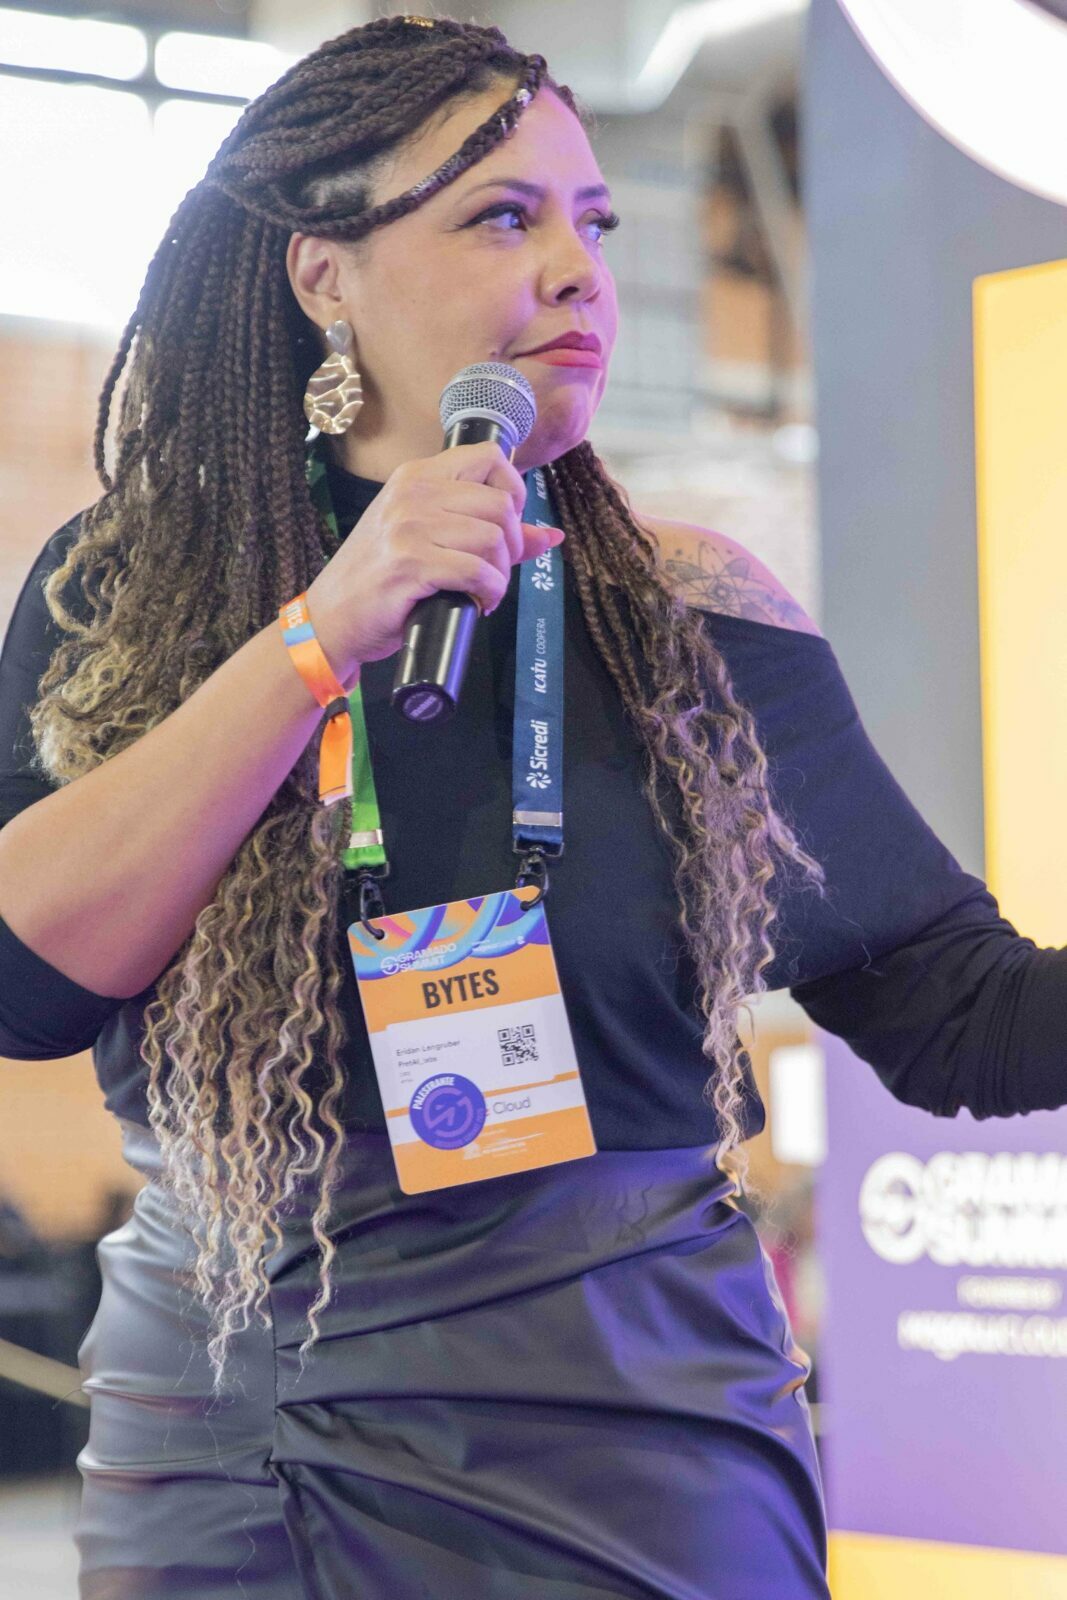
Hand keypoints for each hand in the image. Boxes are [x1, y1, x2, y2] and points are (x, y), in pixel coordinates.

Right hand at [305, 441, 563, 683]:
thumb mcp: (427, 540)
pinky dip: (490, 592)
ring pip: (493, 538)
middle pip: (500, 503)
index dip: (514, 490)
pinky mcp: (410, 565)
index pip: (489, 457)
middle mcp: (413, 493)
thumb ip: (486, 531)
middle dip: (512, 543)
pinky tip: (478, 602)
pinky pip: (477, 571)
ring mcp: (409, 528)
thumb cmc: (381, 580)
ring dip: (501, 573)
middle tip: (496, 568)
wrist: (331, 617)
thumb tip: (552, 536)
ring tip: (484, 589)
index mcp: (416, 476)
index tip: (505, 525)